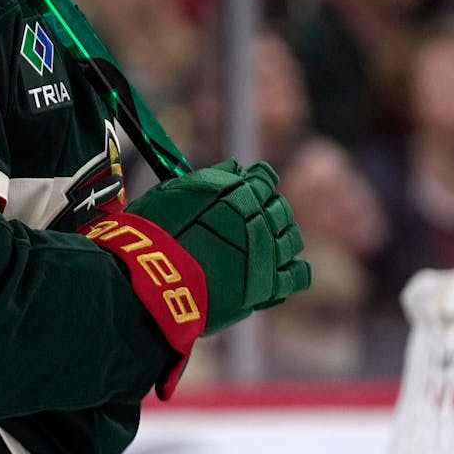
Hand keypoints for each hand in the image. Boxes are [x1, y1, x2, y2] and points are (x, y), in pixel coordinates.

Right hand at [128, 160, 310, 332]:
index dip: (257, 183)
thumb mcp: (177, 192)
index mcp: (241, 191)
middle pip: (279, 209)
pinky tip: (279, 268)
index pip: (264, 178)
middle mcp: (261, 218)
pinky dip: (292, 268)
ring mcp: (269, 252)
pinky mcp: (269, 285)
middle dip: (268, 211)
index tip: (248, 188)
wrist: (156, 280)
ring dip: (280, 237)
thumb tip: (234, 167)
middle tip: (249, 222)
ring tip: (262, 246)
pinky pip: (297, 274)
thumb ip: (212, 179)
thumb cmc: (157, 233)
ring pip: (291, 238)